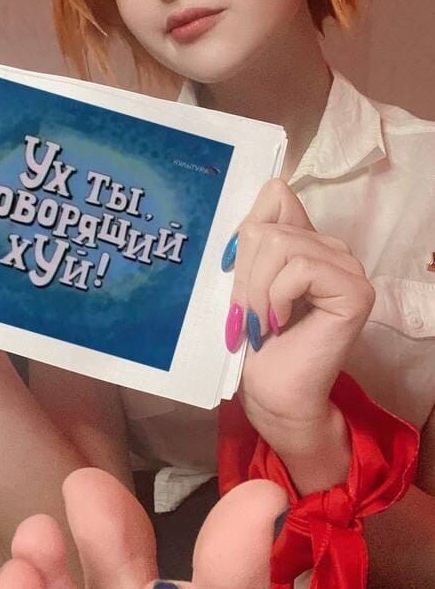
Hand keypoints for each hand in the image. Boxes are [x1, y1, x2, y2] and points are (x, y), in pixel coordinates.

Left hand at [223, 178, 374, 458]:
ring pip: (282, 245)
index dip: (245, 230)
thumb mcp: (242, 281)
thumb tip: (242, 218)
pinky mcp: (355, 290)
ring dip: (256, 290)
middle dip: (244, 273)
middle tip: (244, 316)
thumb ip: (249, 244)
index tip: (233, 274)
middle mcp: (332, 248)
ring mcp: (348, 267)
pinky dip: (276, 297)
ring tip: (259, 324)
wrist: (273, 395)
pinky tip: (278, 325)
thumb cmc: (254, 343)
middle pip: (269, 225)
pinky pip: (300, 267)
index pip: (275, 194)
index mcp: (305, 240)